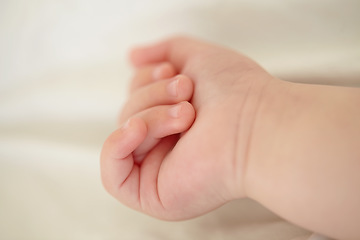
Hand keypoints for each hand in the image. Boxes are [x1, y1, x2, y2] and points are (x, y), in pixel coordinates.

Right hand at [102, 36, 278, 219]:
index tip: (174, 71)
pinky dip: (117, 146)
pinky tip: (138, 130)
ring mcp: (157, 171)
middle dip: (153, 96)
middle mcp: (164, 145)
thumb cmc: (236, 92)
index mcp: (171, 119)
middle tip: (186, 93)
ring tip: (187, 114)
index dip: (145, 79)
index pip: (134, 98)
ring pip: (123, 136)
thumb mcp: (194, 57)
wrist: (255, 124)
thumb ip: (163, 52)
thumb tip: (132, 57)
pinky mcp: (152, 195)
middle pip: (127, 115)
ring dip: (152, 117)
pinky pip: (112, 176)